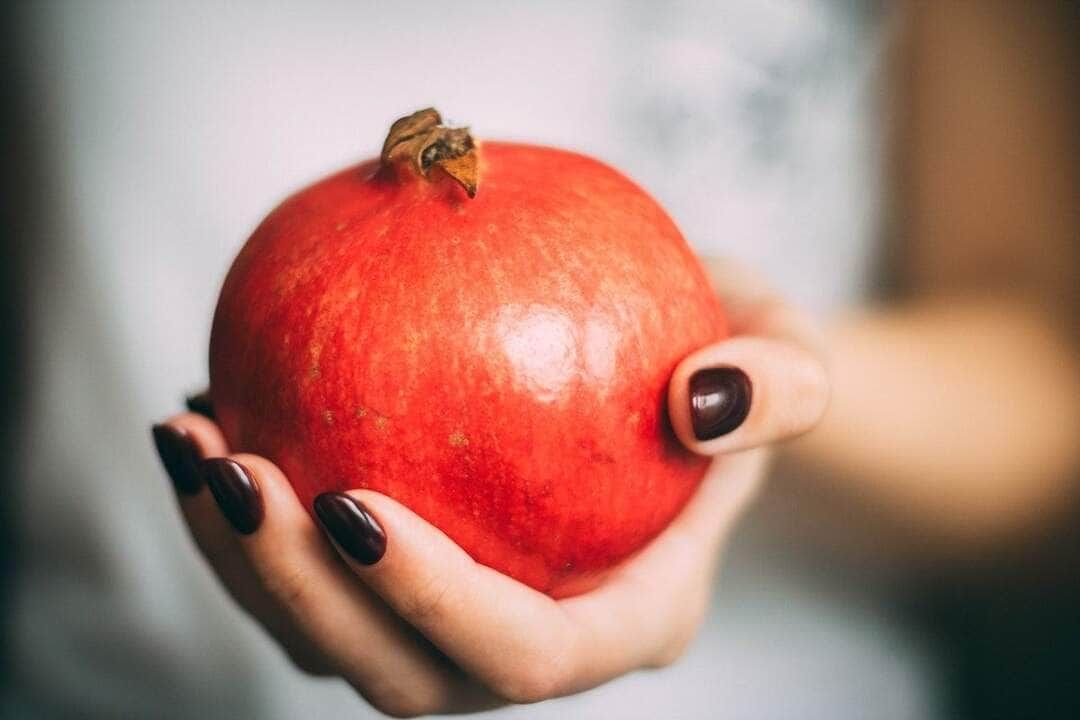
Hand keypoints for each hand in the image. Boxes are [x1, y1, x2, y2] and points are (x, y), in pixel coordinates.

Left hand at [152, 257, 827, 716]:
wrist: (678, 378)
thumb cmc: (733, 366)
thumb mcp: (786, 352)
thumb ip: (779, 382)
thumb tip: (703, 399)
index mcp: (629, 617)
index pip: (526, 653)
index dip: (432, 605)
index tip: (350, 499)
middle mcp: (537, 641)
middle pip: (404, 677)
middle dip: (303, 598)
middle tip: (235, 472)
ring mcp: (463, 618)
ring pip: (336, 640)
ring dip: (242, 562)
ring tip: (190, 440)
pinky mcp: (410, 575)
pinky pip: (313, 574)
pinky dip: (244, 516)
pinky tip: (209, 408)